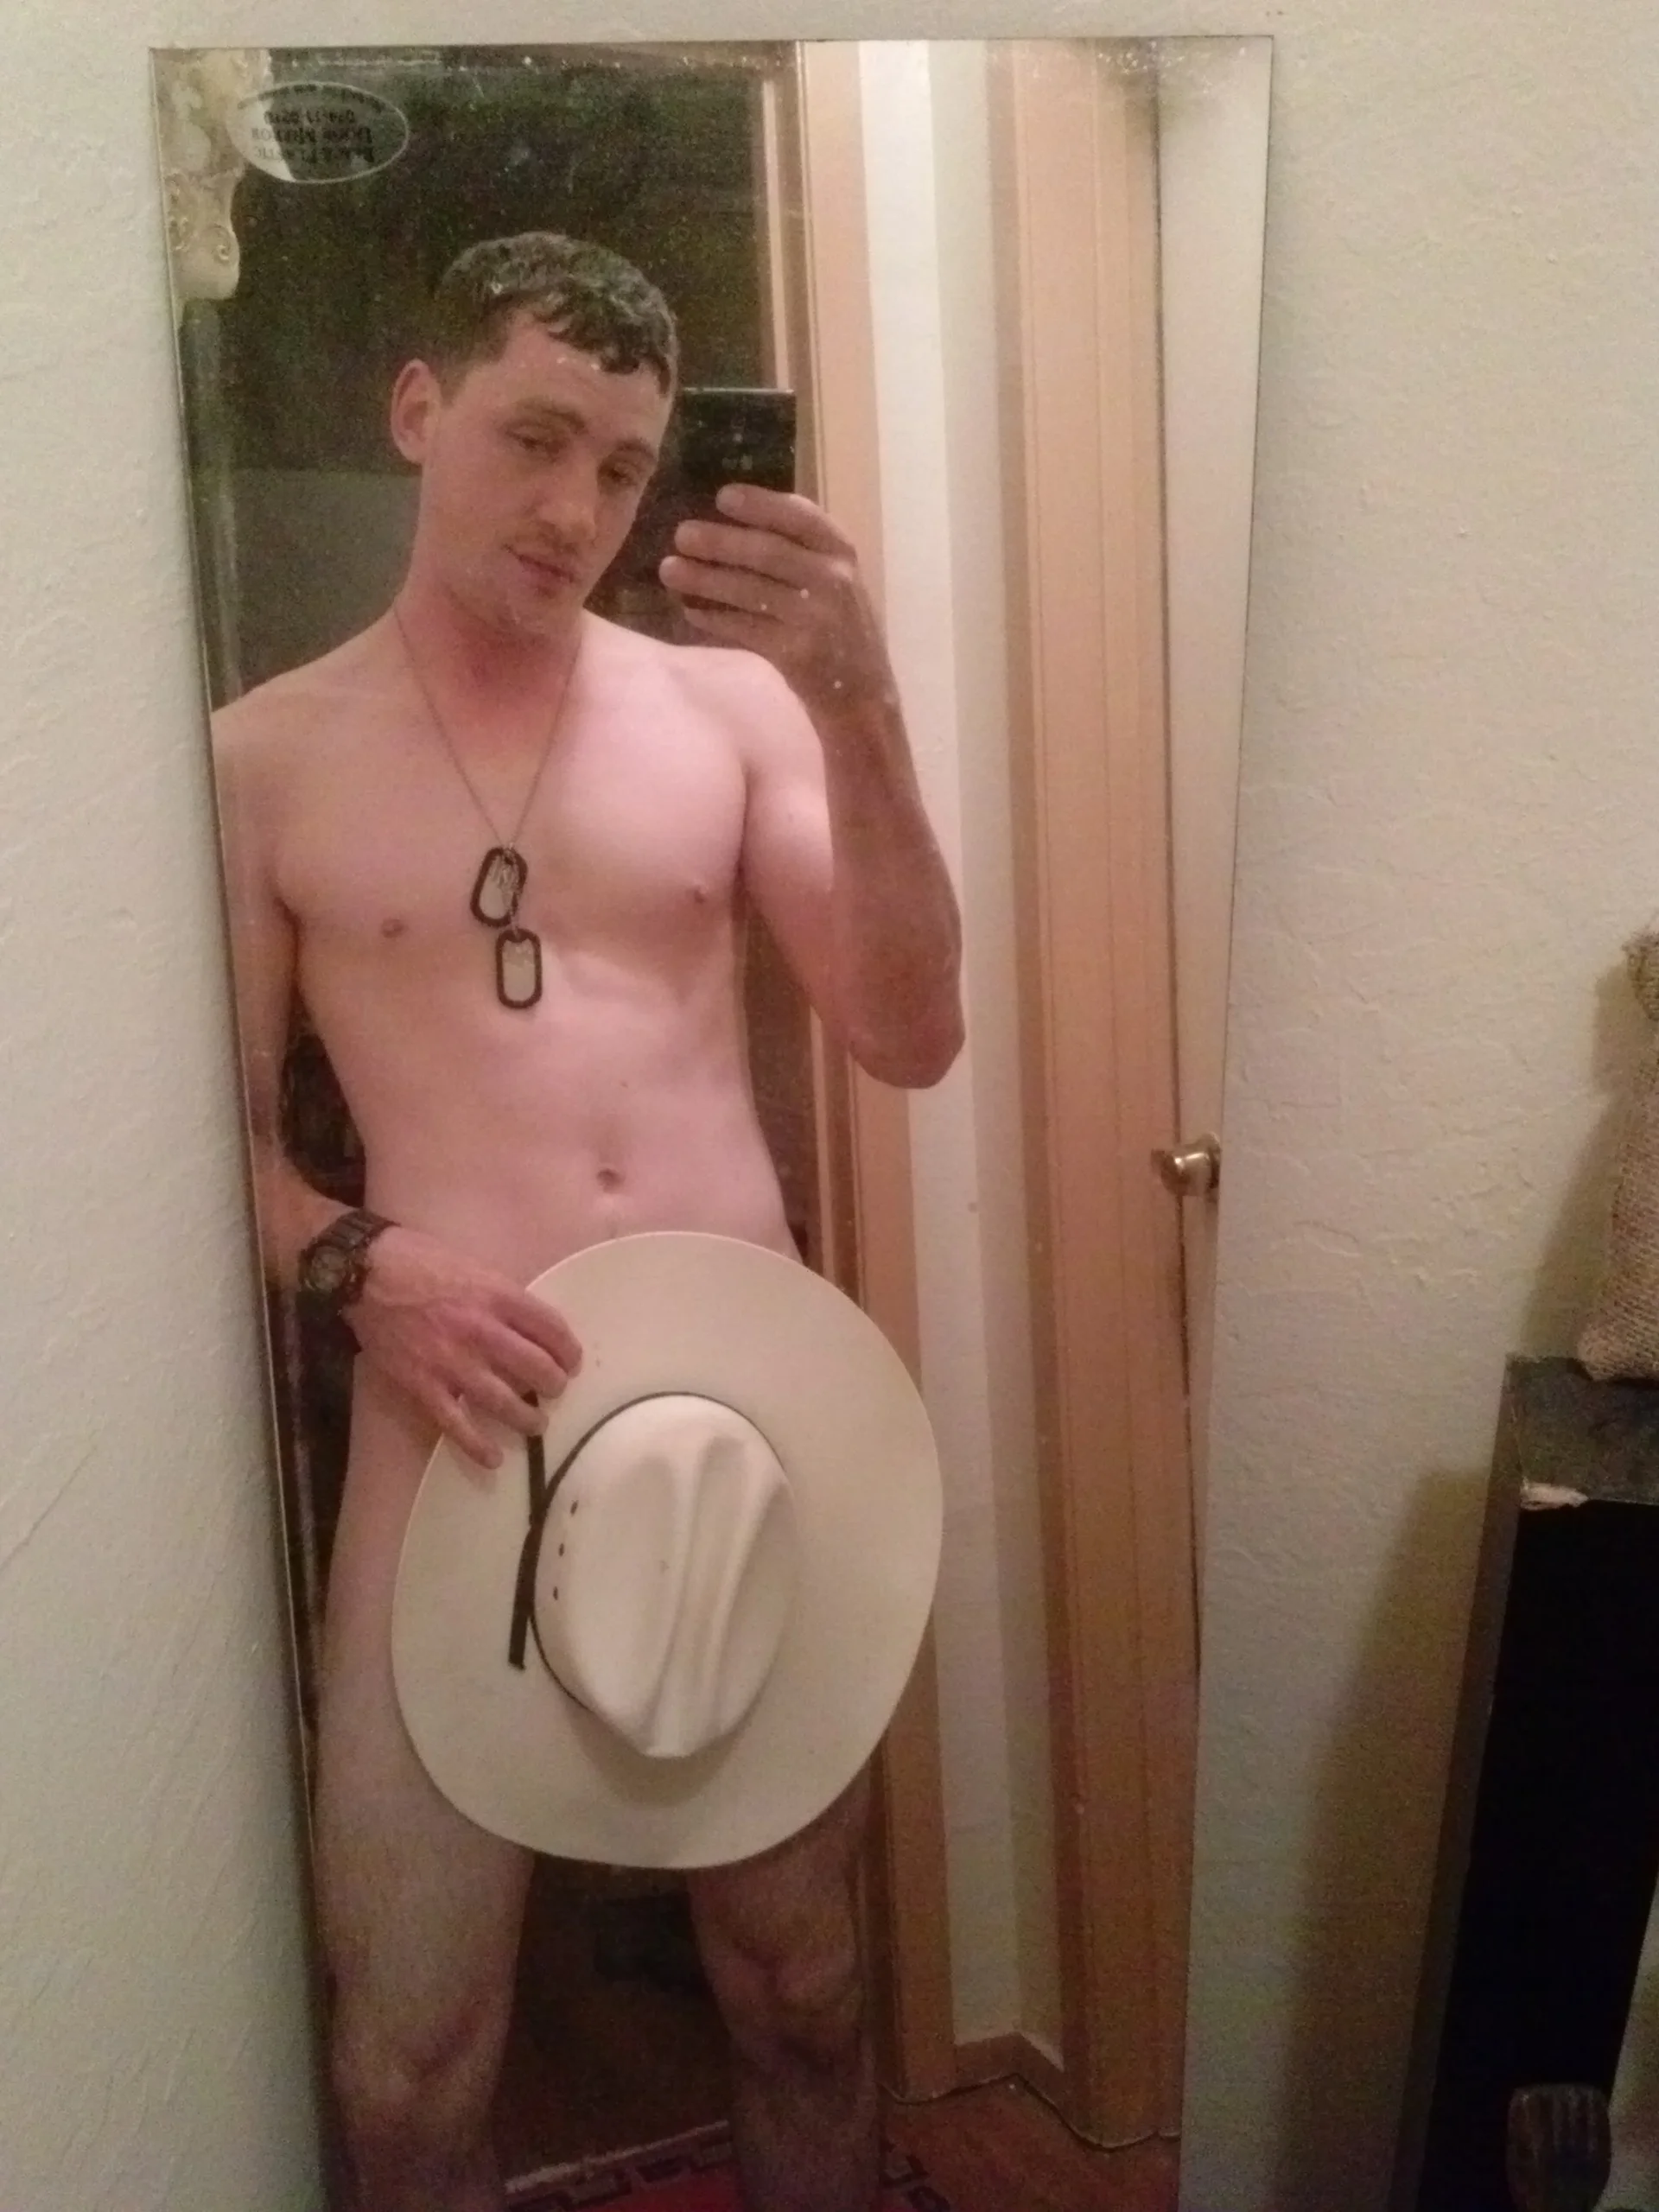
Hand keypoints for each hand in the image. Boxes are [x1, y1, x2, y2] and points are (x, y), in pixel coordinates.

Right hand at [343, 1225, 580, 1469]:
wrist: (364, 1272)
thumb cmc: (420, 1260)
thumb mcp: (474, 1266)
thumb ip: (502, 1297)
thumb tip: (528, 1325)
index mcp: (498, 1296)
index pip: (551, 1328)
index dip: (569, 1349)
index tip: (572, 1361)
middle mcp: (482, 1331)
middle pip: (537, 1368)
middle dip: (554, 1385)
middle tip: (554, 1390)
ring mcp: (452, 1362)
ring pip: (504, 1402)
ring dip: (527, 1419)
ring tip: (536, 1424)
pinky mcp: (423, 1385)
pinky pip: (457, 1425)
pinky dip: (478, 1446)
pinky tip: (493, 1457)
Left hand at [659, 485, 894, 717]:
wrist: (864, 692)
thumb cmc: (837, 627)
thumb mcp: (831, 579)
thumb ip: (796, 550)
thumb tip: (729, 523)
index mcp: (841, 551)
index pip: (800, 516)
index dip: (761, 504)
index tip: (722, 497)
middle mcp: (834, 579)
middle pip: (768, 552)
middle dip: (720, 542)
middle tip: (681, 535)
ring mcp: (817, 618)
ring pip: (752, 591)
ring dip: (706, 580)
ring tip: (669, 571)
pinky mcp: (799, 652)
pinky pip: (748, 629)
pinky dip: (717, 619)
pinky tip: (691, 612)